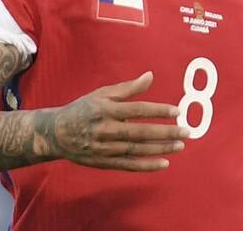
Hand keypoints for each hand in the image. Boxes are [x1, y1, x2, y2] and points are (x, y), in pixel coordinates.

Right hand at [48, 71, 188, 170]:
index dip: (158, 110)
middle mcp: (105, 129)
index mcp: (106, 109)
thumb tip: (150, 76)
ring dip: (160, 149)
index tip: (177, 110)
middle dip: (165, 132)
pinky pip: (128, 165)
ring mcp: (104, 148)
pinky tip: (164, 163)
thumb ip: (128, 87)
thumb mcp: (102, 94)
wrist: (57, 133)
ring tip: (180, 145)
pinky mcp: (103, 162)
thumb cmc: (84, 109)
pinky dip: (146, 166)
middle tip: (186, 131)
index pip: (137, 110)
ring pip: (137, 150)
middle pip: (140, 132)